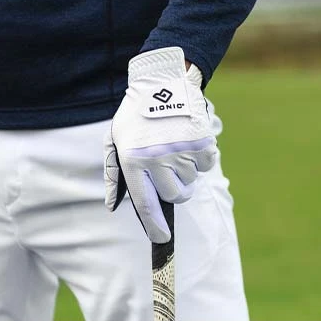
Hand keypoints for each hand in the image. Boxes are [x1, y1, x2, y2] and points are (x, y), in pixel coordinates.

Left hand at [104, 47, 216, 242]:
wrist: (163, 82)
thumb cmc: (136, 115)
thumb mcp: (116, 140)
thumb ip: (113, 173)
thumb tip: (113, 205)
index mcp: (133, 160)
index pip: (146, 204)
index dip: (154, 226)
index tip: (162, 238)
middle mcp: (157, 159)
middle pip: (174, 195)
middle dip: (174, 188)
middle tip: (169, 168)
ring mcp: (181, 151)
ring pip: (191, 181)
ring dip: (187, 170)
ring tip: (176, 146)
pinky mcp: (202, 142)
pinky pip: (207, 165)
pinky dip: (202, 158)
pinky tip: (190, 141)